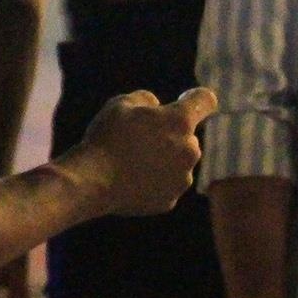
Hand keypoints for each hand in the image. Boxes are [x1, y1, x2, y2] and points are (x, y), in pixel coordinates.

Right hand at [62, 88, 216, 218]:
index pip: (204, 101)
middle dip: (170, 135)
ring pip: (178, 163)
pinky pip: (165, 185)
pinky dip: (152, 182)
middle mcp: (190, 150)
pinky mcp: (171, 199)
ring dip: (163, 159)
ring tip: (130, 161)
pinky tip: (129, 179)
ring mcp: (183, 178)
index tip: (189, 99)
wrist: (93, 181)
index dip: (198, 98)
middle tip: (138, 138)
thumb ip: (146, 100)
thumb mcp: (121, 104)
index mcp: (180, 122)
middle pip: (187, 137)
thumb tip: (157, 106)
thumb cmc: (106, 137)